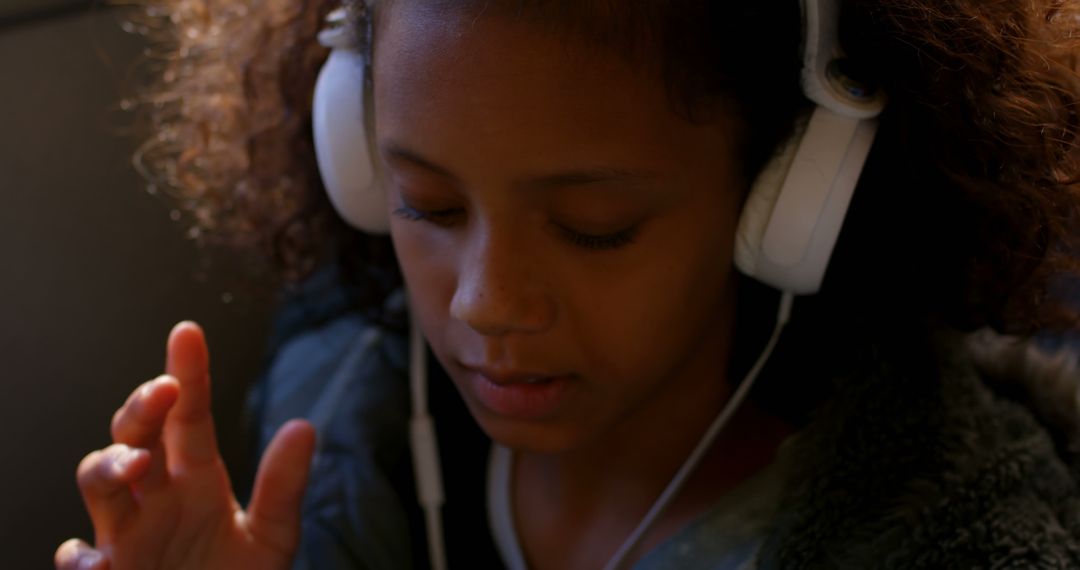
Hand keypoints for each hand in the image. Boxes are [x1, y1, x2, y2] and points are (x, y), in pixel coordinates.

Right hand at [55, 322, 315, 569]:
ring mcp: (128, 534)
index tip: (188, 332)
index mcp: (196, 480)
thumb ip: (282, 488)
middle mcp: (155, 498)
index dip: (188, 374)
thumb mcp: (273, 536)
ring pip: (97, 481)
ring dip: (109, 464)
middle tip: (162, 391)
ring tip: (137, 461)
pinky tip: (101, 561)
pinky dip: (80, 557)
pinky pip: (79, 557)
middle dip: (141, 409)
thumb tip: (305, 427)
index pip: (189, 416)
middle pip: (134, 435)